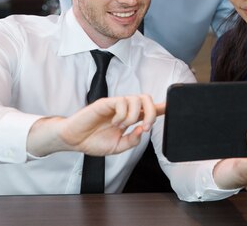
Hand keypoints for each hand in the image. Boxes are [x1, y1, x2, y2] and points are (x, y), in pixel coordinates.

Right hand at [28, 95, 159, 156]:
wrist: (75, 140)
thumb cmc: (94, 141)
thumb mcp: (118, 147)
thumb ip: (132, 141)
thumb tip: (142, 131)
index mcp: (130, 118)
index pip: (149, 109)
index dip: (162, 107)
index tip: (171, 107)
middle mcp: (125, 109)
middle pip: (147, 99)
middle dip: (152, 112)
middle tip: (145, 126)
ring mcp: (116, 104)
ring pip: (136, 99)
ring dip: (134, 116)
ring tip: (122, 127)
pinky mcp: (106, 103)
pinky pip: (122, 102)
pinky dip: (122, 114)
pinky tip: (114, 123)